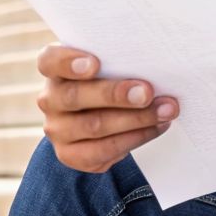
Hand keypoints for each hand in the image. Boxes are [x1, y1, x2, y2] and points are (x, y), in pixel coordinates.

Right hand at [34, 44, 179, 172]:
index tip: (94, 64)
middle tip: (147, 92)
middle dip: (115, 94)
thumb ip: (122, 63)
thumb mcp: (112, 67)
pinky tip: (157, 127)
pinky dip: (135, 138)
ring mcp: (57, 129)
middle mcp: (50, 99)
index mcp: (55, 70)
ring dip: (136, 119)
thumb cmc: (112, 80)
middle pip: (74, 96)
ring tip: (166, 110)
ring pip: (93, 126)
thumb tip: (157, 66)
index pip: (49, 61)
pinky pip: (103, 150)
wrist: (104, 118)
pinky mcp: (70, 155)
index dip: (68, 62)